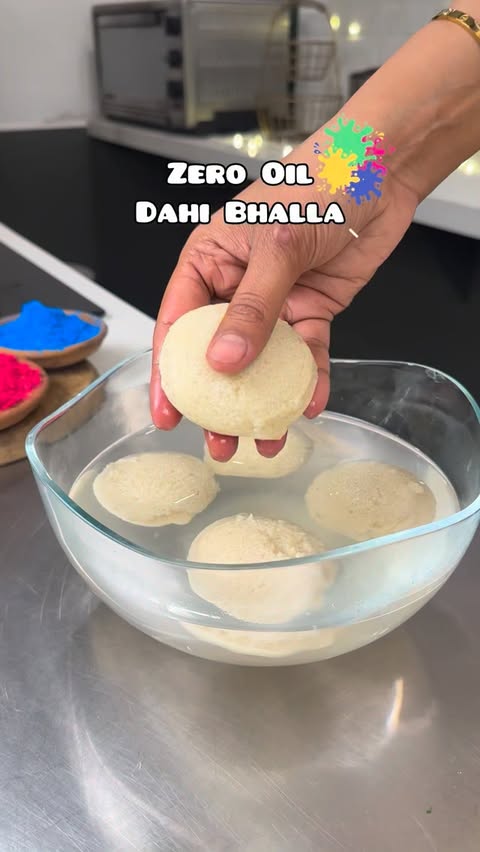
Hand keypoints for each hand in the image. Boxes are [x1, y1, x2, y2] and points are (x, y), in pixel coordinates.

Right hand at [150, 149, 417, 461]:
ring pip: (262, 363)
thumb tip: (224, 361)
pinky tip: (309, 404)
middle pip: (218, 353)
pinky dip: (309, 380)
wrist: (380, 172)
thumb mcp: (275, 247)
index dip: (170, 372)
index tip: (168, 413)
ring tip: (264, 439)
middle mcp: (236, 285)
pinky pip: (306, 355)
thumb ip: (252, 308)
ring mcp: (275, 302)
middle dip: (219, 401)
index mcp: (209, 260)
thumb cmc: (317, 184)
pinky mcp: (311, 311)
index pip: (178, 324)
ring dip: (264, 401)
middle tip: (220, 440)